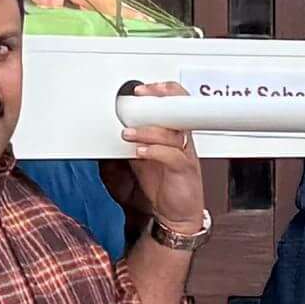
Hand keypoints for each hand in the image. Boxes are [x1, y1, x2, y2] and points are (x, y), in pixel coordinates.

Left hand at [117, 84, 210, 230]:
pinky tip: (140, 152)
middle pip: (180, 111)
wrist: (178, 214)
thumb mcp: (145, 157)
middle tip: (141, 96)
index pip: (176, 105)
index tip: (142, 89)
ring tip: (128, 133)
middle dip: (160, 99)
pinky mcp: (184, 170)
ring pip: (172, 133)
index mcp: (175, 134)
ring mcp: (185, 154)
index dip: (163, 91)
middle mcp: (183, 141)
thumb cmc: (165, 184)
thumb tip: (119, 128)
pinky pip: (172, 156)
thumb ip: (136, 140)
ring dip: (147, 130)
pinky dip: (154, 151)